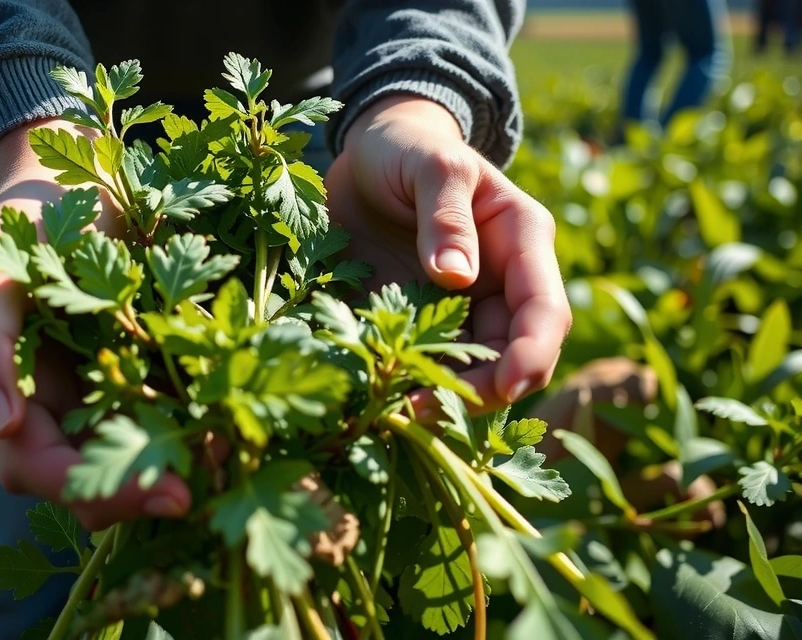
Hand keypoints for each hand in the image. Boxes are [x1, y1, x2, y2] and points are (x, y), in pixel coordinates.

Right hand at [0, 119, 190, 529]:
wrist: (72, 182)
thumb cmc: (26, 219)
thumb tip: (3, 424)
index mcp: (0, 394)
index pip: (35, 466)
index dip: (90, 489)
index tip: (161, 494)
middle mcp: (43, 409)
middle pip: (83, 482)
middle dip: (138, 491)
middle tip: (195, 496)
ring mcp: (88, 396)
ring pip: (125, 459)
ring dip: (173, 468)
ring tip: (224, 458)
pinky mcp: (132, 378)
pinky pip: (160, 416)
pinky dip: (192, 428)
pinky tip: (228, 427)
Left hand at [326, 96, 571, 412]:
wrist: (370, 153)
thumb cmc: (409, 147)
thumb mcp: (430, 165)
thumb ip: (445, 214)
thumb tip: (456, 277)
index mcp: (521, 242)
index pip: (544, 310)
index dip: (531, 354)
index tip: (506, 385)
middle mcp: (500, 283)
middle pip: (511, 355)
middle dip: (479, 390)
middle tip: (425, 409)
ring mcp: (461, 307)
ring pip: (470, 371)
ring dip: (442, 396)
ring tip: (396, 409)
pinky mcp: (421, 321)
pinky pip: (423, 364)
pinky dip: (406, 383)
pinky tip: (376, 393)